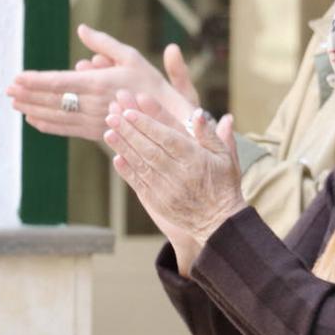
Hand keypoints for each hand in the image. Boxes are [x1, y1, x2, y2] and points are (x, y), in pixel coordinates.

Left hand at [6, 25, 194, 140]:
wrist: (167, 118)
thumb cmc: (150, 83)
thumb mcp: (131, 56)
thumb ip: (104, 44)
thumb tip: (81, 29)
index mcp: (100, 83)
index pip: (61, 82)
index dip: (36, 81)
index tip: (17, 77)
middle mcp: (94, 104)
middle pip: (53, 100)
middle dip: (28, 94)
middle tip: (7, 89)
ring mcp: (94, 121)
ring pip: (57, 116)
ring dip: (33, 109)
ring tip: (14, 103)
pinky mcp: (96, 132)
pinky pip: (67, 129)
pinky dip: (48, 125)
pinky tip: (33, 119)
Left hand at [105, 90, 243, 276]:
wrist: (219, 223)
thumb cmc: (224, 185)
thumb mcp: (226, 157)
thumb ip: (210, 134)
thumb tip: (198, 113)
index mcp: (194, 159)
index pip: (166, 137)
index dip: (147, 124)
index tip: (130, 112)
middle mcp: (178, 173)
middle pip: (148, 148)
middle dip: (128, 131)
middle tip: (112, 116)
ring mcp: (166, 189)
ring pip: (140, 164)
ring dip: (123, 148)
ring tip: (108, 132)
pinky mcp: (158, 202)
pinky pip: (138, 183)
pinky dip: (127, 170)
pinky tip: (117, 157)